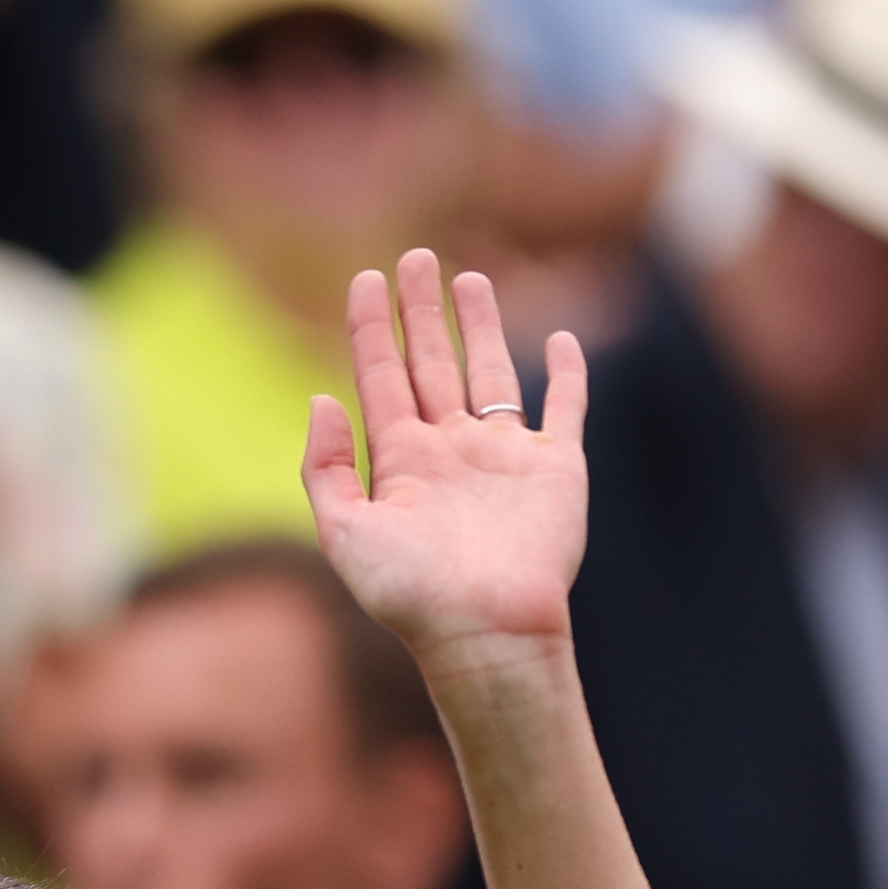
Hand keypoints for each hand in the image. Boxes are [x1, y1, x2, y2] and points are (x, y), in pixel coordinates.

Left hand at [306, 251, 587, 675]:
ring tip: (467, 278)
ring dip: (480, 326)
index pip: (381, 378)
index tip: (364, 280)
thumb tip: (320, 399)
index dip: (371, 329)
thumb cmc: (412, 595)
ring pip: (491, 371)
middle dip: (420, 311)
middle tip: (414, 257)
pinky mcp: (556, 466)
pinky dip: (566, 373)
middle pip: (432, 363)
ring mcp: (504, 456)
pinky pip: (565, 407)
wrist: (485, 631)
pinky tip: (560, 341)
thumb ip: (327, 467)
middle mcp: (451, 451)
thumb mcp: (346, 533)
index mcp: (401, 463)